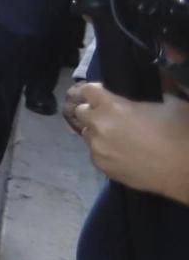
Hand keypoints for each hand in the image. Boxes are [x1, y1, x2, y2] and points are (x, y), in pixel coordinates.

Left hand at [67, 82, 188, 204]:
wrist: (186, 169)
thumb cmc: (179, 133)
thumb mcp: (170, 104)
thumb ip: (153, 94)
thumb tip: (155, 90)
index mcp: (111, 106)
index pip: (88, 90)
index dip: (96, 92)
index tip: (104, 95)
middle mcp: (98, 125)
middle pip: (81, 112)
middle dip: (93, 112)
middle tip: (111, 117)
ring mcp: (97, 148)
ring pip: (87, 134)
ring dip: (98, 132)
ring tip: (118, 138)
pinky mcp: (102, 167)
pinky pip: (96, 154)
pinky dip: (104, 151)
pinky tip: (122, 154)